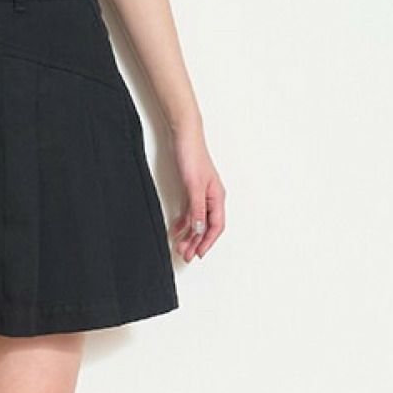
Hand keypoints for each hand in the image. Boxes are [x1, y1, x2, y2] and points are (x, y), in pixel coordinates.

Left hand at [168, 128, 225, 262]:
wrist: (183, 137)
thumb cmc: (192, 157)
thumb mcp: (194, 187)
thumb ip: (197, 209)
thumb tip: (200, 230)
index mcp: (217, 197)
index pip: (216, 226)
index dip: (208, 242)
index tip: (198, 254)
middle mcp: (211, 198)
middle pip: (206, 226)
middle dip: (196, 242)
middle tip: (185, 256)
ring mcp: (201, 195)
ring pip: (197, 221)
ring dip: (189, 235)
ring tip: (179, 248)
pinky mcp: (190, 191)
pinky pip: (189, 212)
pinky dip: (182, 223)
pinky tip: (174, 232)